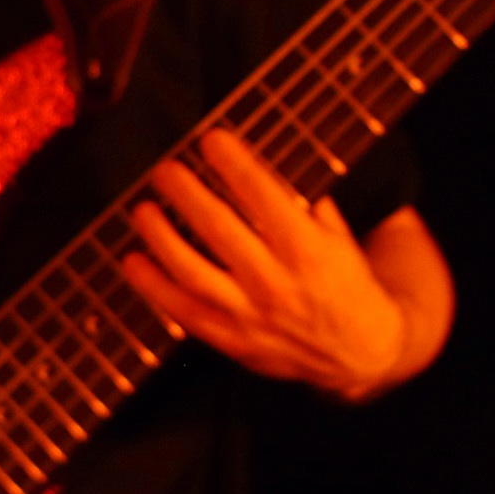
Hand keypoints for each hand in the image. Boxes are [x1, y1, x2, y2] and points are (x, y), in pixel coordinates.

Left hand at [121, 129, 412, 400]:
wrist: (361, 354)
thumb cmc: (348, 286)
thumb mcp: (340, 240)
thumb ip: (302, 206)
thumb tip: (262, 174)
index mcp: (308, 248)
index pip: (262, 194)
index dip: (233, 163)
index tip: (210, 139)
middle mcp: (277, 281)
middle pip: (219, 227)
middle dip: (187, 193)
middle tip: (165, 169)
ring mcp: (252, 315)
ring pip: (193, 272)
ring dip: (162, 237)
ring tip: (143, 209)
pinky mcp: (235, 341)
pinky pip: (186, 313)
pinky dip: (155, 287)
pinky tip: (133, 262)